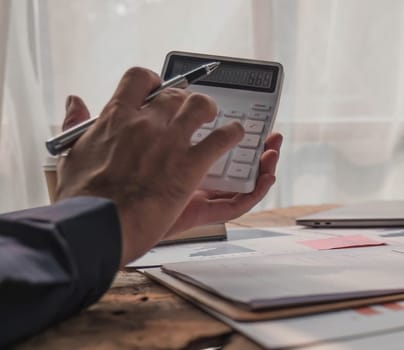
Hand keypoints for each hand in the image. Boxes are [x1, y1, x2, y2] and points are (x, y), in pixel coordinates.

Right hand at [63, 96, 282, 238]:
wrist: (98, 226)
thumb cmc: (83, 198)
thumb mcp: (72, 155)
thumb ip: (77, 125)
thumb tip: (74, 102)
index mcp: (115, 118)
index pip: (138, 79)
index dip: (152, 82)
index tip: (156, 91)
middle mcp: (145, 123)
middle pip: (175, 94)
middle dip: (185, 100)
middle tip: (189, 111)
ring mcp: (170, 142)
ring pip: (201, 107)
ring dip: (210, 111)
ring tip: (215, 118)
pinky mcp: (190, 165)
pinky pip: (221, 139)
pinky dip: (233, 135)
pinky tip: (236, 137)